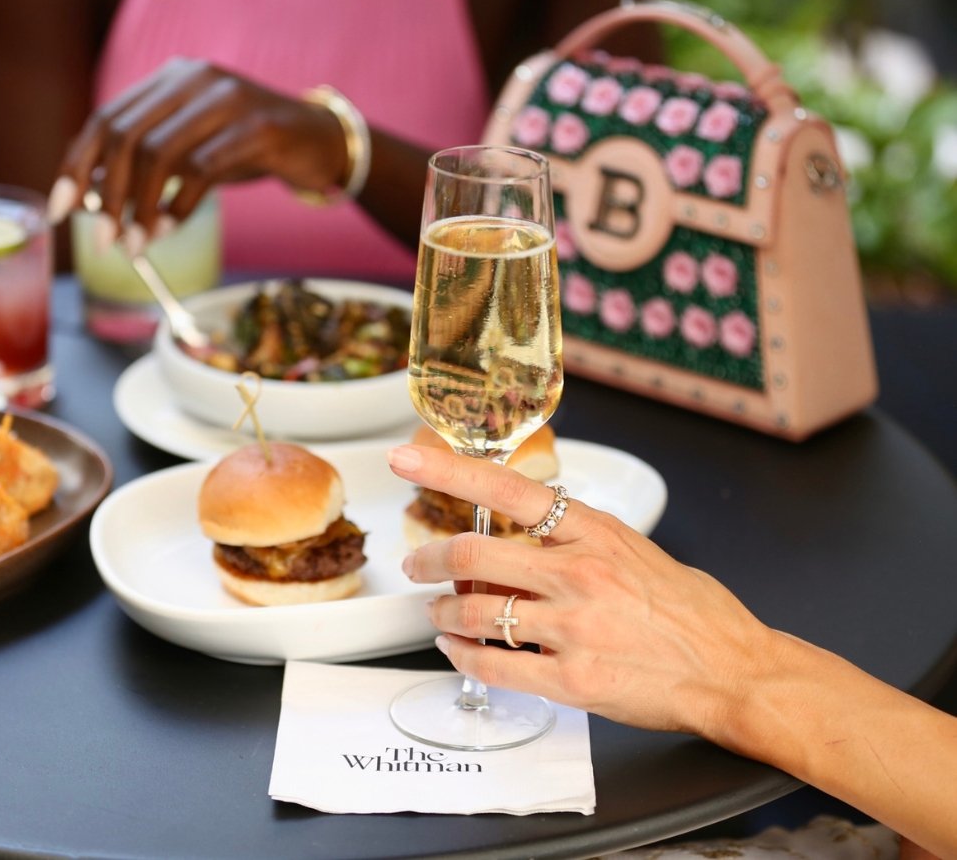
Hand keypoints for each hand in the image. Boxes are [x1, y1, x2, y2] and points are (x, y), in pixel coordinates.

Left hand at [50, 58, 347, 242]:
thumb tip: (93, 196)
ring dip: (142, 207)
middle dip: (108, 194)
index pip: (107, 119)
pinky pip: (203, 168)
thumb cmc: (248, 149)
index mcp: (170, 81)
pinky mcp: (258, 126)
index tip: (60, 208)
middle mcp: (193, 79)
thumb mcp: (191, 152)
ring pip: (161, 152)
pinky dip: (180, 204)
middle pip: (127, 135)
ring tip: (137, 244)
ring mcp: (226, 98)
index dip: (77, 165)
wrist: (320, 142)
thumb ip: (147, 165)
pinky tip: (171, 228)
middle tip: (104, 240)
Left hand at [386, 442, 784, 738]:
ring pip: (475, 611)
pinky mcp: (572, 679)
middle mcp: (579, 574)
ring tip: (436, 613)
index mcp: (594, 533)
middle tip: (415, 565)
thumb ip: (579, 540)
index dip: (446, 470)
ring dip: (441, 612)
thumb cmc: (693, 612)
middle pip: (472, 553)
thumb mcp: (635, 550)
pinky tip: (457, 650)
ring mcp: (574, 628)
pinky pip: (494, 665)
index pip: (507, 488)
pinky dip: (463, 656)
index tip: (406, 460)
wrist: (735, 670)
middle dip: (428, 560)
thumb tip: (529, 532)